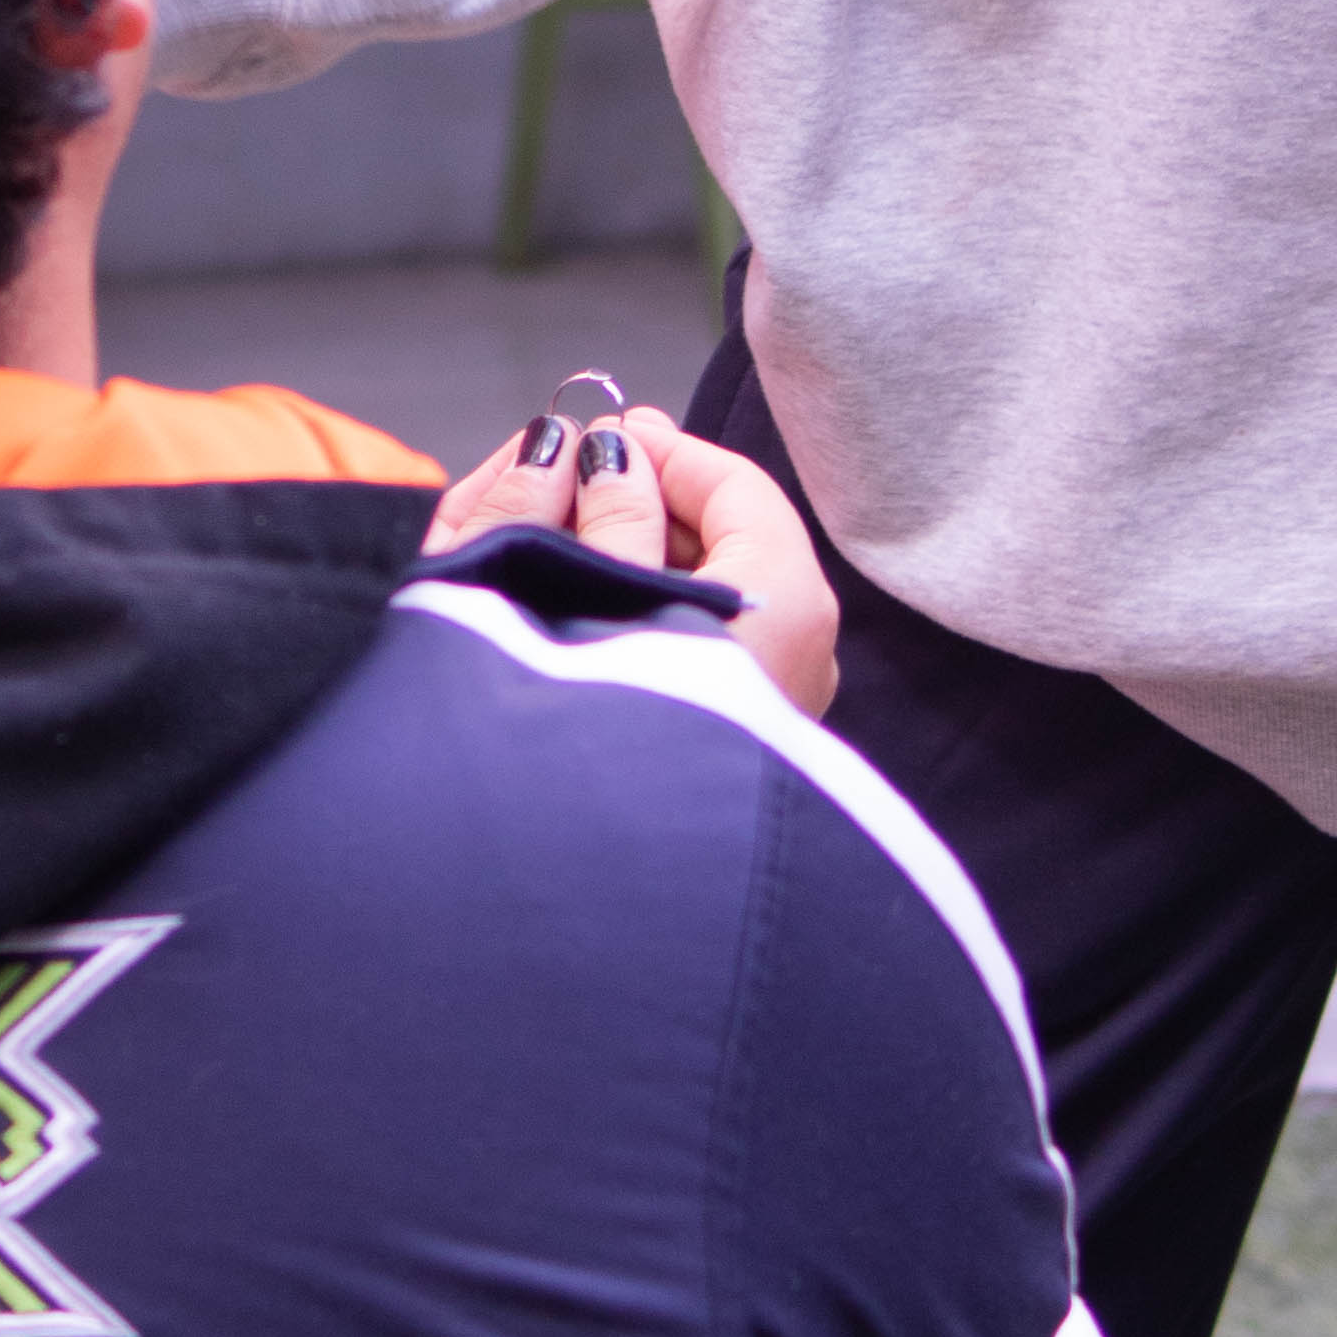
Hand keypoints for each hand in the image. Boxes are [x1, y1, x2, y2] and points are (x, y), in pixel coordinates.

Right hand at [428, 394, 839, 719]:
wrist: (597, 901)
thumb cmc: (598, 732)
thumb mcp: (594, 591)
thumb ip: (606, 511)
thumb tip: (609, 453)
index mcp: (784, 603)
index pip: (737, 485)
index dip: (660, 449)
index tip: (593, 435)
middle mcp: (795, 656)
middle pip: (722, 540)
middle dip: (634, 502)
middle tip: (557, 481)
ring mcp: (766, 712)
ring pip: (699, 598)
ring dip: (623, 559)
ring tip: (542, 543)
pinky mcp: (723, 754)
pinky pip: (686, 654)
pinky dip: (631, 619)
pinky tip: (566, 614)